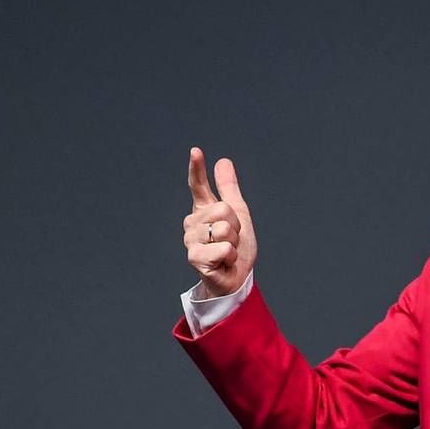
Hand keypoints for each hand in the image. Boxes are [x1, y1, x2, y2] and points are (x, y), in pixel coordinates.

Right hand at [182, 147, 257, 297]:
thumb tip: (223, 161)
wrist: (237, 277)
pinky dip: (230, 257)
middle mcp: (193, 223)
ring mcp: (191, 240)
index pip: (197, 185)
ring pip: (223, 229)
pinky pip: (224, 248)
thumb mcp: (239, 214)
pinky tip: (223, 263)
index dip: (197, 168)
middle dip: (235, 227)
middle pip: (223, 209)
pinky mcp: (194, 257)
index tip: (196, 151)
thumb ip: (229, 189)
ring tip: (227, 252)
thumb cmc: (236, 247)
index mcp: (203, 210)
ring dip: (233, 243)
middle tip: (231, 241)